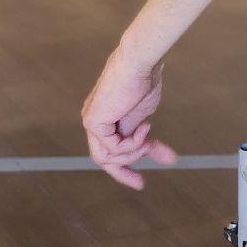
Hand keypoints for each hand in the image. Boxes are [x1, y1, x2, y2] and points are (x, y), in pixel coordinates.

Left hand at [82, 53, 177, 189]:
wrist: (139, 63)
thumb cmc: (144, 82)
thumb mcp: (144, 116)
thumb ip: (141, 135)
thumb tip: (154, 151)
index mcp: (104, 118)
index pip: (110, 148)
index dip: (127, 164)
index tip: (141, 180)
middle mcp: (93, 121)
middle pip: (103, 158)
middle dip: (122, 172)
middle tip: (140, 184)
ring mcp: (91, 121)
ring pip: (108, 157)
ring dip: (133, 154)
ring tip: (148, 142)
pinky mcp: (93, 122)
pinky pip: (113, 148)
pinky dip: (132, 144)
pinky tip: (143, 128)